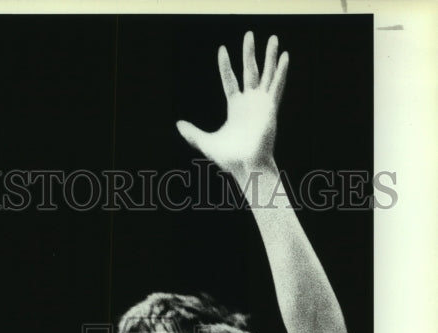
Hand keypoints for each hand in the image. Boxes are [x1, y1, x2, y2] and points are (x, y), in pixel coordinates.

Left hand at [176, 32, 287, 178]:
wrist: (246, 167)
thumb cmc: (229, 159)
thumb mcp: (206, 142)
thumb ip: (192, 133)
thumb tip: (178, 125)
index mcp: (235, 107)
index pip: (230, 80)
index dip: (226, 66)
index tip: (222, 50)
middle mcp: (250, 102)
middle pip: (250, 71)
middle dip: (249, 53)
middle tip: (249, 34)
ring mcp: (261, 104)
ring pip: (266, 74)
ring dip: (270, 56)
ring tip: (273, 38)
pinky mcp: (271, 108)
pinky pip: (277, 86)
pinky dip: (281, 72)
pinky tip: (284, 57)